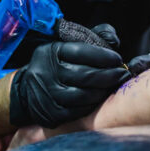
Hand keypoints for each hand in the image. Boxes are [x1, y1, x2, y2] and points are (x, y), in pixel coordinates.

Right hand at [8, 40, 126, 127]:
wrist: (27, 90)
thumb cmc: (57, 64)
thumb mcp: (68, 44)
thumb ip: (93, 37)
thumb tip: (114, 39)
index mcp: (52, 51)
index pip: (81, 52)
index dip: (103, 56)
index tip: (117, 58)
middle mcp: (47, 72)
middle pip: (85, 75)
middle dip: (109, 75)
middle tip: (123, 74)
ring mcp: (48, 94)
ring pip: (83, 95)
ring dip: (103, 91)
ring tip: (114, 85)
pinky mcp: (51, 113)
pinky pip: (78, 111)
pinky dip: (93, 104)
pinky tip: (100, 98)